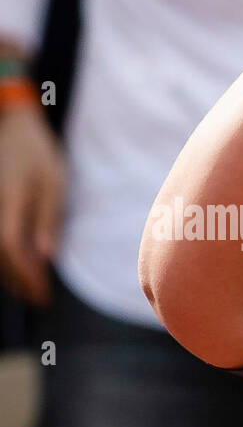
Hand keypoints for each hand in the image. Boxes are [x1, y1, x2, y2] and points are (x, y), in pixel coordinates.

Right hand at [0, 103, 65, 306]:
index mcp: (9, 198)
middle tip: (38, 299)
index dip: (25, 273)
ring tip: (29, 289)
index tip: (42, 294)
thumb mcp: (54, 185)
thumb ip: (48, 220)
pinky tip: (17, 267)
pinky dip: (3, 256)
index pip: (11, 245)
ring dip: (8, 272)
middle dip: (17, 279)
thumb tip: (46, 256)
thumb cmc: (38, 154)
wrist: (12, 128)